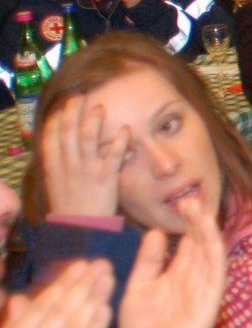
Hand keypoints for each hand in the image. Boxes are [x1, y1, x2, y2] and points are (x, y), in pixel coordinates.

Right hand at [0, 258, 114, 327]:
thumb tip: (15, 299)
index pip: (39, 308)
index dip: (62, 285)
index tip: (81, 264)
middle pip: (56, 312)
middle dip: (81, 285)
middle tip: (102, 262)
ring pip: (70, 326)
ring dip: (91, 298)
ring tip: (109, 277)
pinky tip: (105, 310)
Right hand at [39, 95, 126, 217]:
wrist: (79, 230)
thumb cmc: (71, 207)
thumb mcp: (58, 183)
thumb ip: (60, 164)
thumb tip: (63, 146)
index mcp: (53, 167)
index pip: (49, 137)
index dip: (55, 119)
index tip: (62, 106)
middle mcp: (67, 166)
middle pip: (67, 132)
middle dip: (72, 112)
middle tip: (78, 97)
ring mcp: (86, 170)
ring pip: (86, 139)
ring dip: (93, 121)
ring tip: (100, 107)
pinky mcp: (105, 178)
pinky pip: (112, 155)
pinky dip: (119, 141)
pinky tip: (126, 130)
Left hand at [119, 196, 225, 327]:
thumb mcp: (138, 288)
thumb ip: (147, 262)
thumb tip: (154, 231)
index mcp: (176, 272)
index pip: (186, 241)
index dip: (186, 222)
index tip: (181, 202)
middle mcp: (193, 277)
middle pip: (200, 243)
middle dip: (198, 222)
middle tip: (192, 200)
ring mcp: (203, 289)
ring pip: (211, 254)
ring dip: (209, 234)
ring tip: (203, 212)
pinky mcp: (209, 303)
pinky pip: (216, 276)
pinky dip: (216, 257)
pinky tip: (213, 240)